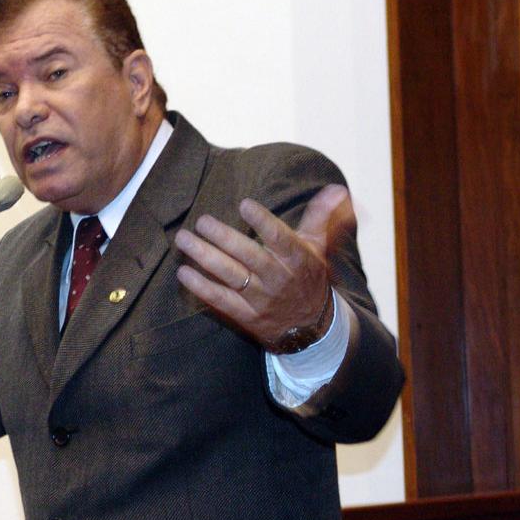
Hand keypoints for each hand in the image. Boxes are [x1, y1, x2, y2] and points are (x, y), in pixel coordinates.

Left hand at [173, 184, 353, 345]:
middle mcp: (279, 279)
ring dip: (205, 257)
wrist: (312, 328)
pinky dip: (201, 287)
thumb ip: (323, 218)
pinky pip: (220, 300)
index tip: (244, 204)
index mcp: (299, 260)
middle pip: (250, 256)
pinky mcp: (246, 316)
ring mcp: (261, 299)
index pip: (280, 238)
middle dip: (224, 237)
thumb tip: (336, 191)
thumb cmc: (309, 277)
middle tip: (202, 221)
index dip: (263, 221)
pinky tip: (183, 272)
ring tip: (184, 240)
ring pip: (231, 276)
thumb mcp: (319, 248)